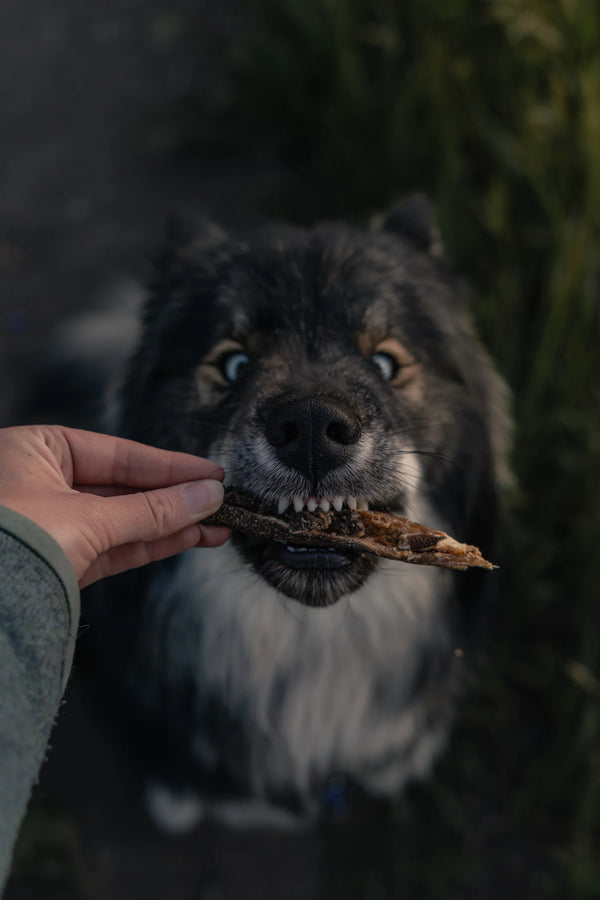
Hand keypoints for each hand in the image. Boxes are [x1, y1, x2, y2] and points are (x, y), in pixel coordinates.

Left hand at [0, 425, 229, 586]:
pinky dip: (150, 544)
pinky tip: (187, 539)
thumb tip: (207, 495)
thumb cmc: (8, 541)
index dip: (169, 466)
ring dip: (170, 524)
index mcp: (34, 450)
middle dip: (174, 498)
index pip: (117, 453)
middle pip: (123, 487)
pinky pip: (112, 547)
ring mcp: (49, 524)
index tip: (210, 475)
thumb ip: (152, 508)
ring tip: (215, 526)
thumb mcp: (87, 518)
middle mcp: (39, 482)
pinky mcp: (58, 561)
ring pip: (121, 520)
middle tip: (219, 502)